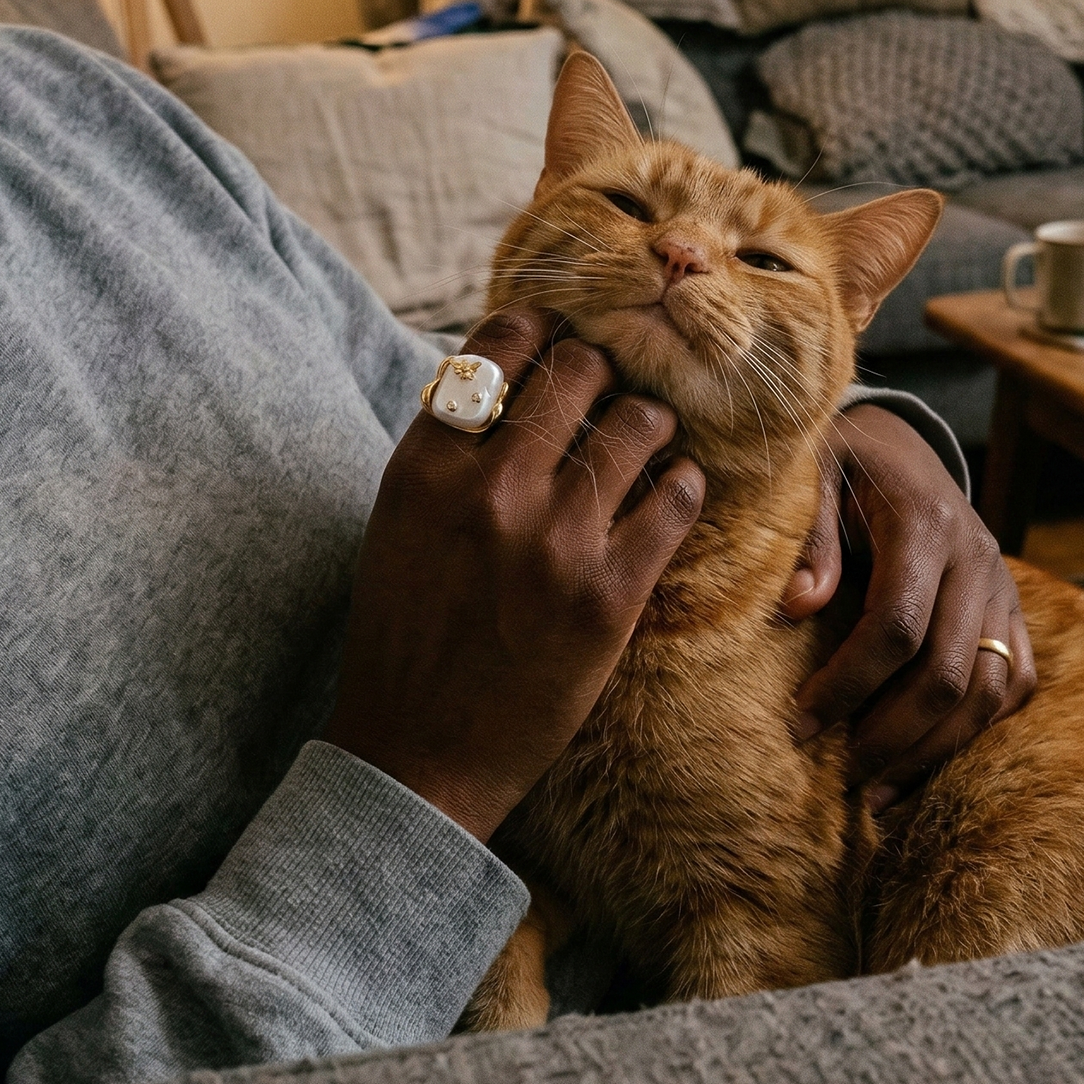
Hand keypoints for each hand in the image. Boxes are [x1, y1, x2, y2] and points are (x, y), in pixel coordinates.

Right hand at [325, 309, 705, 841]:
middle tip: (610, 387)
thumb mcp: (399, 524)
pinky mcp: (610, 594)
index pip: (498, 346)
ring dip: (650, 421)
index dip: (540, 327)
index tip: (559, 334)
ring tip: (649, 435)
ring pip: (637, 424)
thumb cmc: (406, 636)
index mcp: (425, 466)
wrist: (418, 756)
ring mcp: (555, 540)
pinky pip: (675, 500)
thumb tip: (514, 377)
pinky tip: (677, 487)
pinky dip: (683, 483)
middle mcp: (490, 489)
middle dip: (601, 370)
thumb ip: (450, 451)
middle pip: (577, 370)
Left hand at [785, 405, 1034, 811]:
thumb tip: (796, 607)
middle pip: (949, 671)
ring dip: (933, 752)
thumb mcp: (814, 474)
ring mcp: (1004, 590)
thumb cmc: (843, 464)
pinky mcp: (1015, 614)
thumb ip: (808, 534)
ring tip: (874, 795)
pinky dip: (974, 735)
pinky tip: (921, 769)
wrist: (902, 447)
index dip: (849, 682)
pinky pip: (1014, 687)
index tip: (800, 722)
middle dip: (890, 735)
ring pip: (990, 692)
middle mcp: (977, 561)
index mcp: (924, 524)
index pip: (897, 624)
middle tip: (837, 775)